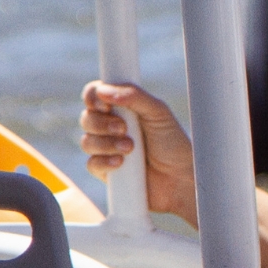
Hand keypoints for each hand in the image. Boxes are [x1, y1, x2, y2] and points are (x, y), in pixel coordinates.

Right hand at [81, 80, 198, 223]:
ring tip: (130, 148)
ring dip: (106, 143)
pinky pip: (91, 164)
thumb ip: (135, 97)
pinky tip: (121, 163)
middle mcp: (110, 127)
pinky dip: (104, 162)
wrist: (181, 178)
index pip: (95, 95)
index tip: (104, 105)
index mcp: (122, 108)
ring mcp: (106, 149)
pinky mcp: (105, 171)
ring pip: (87, 141)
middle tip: (124, 128)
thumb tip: (104, 89)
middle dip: (102, 123)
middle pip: (86, 118)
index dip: (93, 97)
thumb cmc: (173, 143)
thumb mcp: (159, 113)